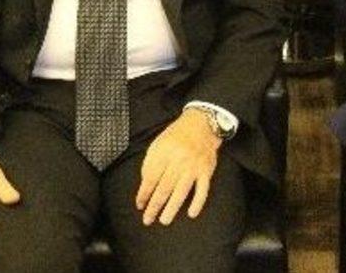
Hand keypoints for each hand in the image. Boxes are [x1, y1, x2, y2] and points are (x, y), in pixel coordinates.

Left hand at [135, 109, 221, 225]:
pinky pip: (202, 190)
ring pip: (181, 191)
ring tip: (164, 220)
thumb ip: (150, 163)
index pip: (151, 177)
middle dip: (154, 206)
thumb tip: (146, 185)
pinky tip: (191, 214)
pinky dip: (198, 202)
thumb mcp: (158, 144)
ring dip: (172, 208)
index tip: (139, 205)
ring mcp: (194, 167)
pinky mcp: (206, 171)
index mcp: (164, 153)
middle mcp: (179, 160)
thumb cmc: (176, 135)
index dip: (144, 193)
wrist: (201, 124)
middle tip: (147, 219)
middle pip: (164, 187)